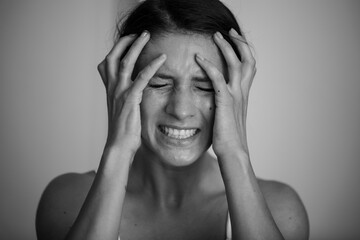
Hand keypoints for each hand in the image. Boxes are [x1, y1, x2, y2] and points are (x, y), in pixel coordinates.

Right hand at [97, 31, 165, 153]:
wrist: (119, 145)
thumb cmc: (123, 130)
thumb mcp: (121, 109)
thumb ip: (125, 96)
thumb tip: (134, 91)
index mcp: (110, 90)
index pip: (107, 63)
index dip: (116, 49)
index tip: (128, 41)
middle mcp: (113, 88)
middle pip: (113, 57)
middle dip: (125, 42)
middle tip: (139, 33)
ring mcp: (120, 93)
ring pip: (125, 62)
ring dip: (136, 46)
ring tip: (147, 36)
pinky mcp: (130, 100)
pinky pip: (141, 78)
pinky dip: (152, 66)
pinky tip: (161, 58)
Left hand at [195, 29, 255, 157]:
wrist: (233, 153)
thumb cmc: (229, 138)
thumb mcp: (230, 117)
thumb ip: (226, 105)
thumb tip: (219, 101)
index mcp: (243, 95)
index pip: (249, 67)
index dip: (244, 52)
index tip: (235, 41)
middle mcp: (242, 92)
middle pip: (248, 60)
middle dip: (239, 43)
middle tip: (228, 32)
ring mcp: (235, 96)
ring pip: (236, 64)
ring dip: (226, 47)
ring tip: (216, 35)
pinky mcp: (225, 102)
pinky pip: (217, 78)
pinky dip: (208, 66)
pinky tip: (198, 58)